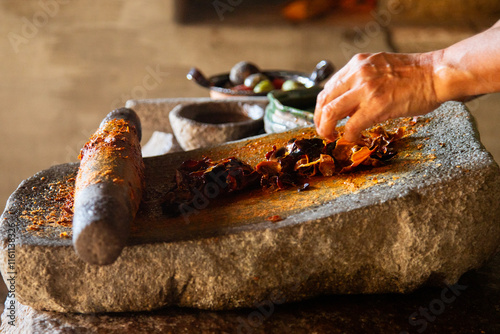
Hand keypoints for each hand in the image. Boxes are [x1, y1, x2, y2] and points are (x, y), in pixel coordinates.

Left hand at [314, 52, 440, 141]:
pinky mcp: (376, 105)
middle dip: (318, 119)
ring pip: (330, 112)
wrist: (437, 74)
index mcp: (357, 64)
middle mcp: (358, 73)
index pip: (328, 86)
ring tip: (330, 136)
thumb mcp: (380, 68)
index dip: (322, 105)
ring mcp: (366, 88)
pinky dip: (347, 136)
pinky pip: (350, 125)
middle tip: (323, 130)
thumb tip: (347, 104)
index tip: (323, 117)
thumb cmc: (415, 74)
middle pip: (323, 99)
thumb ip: (361, 82)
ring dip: (325, 128)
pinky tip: (353, 139)